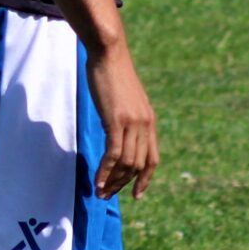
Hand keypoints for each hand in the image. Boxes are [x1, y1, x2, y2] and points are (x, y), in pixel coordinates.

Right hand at [87, 45, 156, 197]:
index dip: (145, 180)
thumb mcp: (125, 100)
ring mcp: (132, 123)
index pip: (152, 159)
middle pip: (137, 165)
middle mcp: (145, 124)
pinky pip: (113, 154)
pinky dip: (105, 170)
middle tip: (106, 195)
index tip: (136, 195)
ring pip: (126, 163)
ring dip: (112, 181)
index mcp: (149, 121)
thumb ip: (126, 118)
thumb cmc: (113, 74)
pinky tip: (96, 180)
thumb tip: (118, 134)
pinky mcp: (117, 121)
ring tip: (99, 192)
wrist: (109, 53)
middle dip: (122, 185)